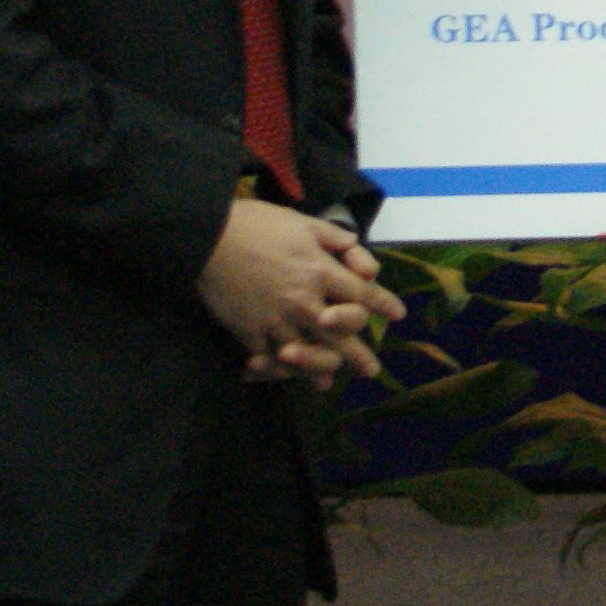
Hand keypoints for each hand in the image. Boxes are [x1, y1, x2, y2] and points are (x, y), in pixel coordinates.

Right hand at [200, 198, 404, 389]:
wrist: (207, 236)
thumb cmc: (257, 223)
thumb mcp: (302, 222)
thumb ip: (333, 238)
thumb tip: (355, 249)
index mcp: (320, 270)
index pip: (362, 293)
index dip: (383, 304)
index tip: (398, 315)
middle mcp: (304, 300)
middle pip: (341, 334)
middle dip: (359, 354)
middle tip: (372, 370)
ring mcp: (277, 319)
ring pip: (308, 353)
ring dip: (322, 370)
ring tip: (329, 383)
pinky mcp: (250, 331)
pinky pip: (270, 357)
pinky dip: (279, 370)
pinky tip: (287, 376)